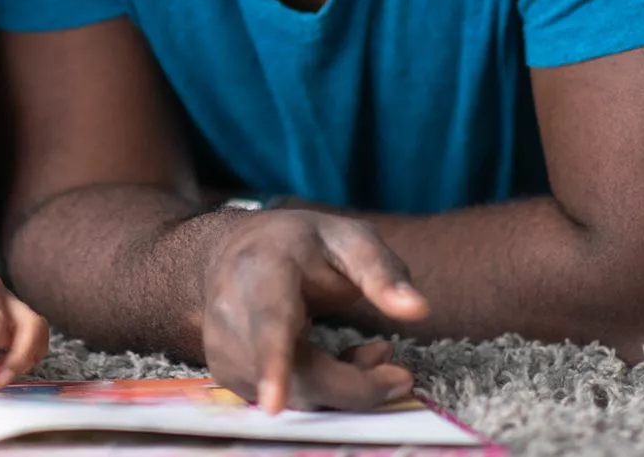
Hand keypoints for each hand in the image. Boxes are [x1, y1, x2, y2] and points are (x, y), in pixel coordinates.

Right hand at [202, 210, 428, 413]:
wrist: (239, 250)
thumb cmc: (301, 244)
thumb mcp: (349, 239)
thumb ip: (383, 273)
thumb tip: (419, 310)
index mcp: (263, 268)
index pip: (268, 320)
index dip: (272, 363)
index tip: (274, 403)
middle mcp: (233, 311)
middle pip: (296, 374)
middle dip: (354, 385)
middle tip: (400, 376)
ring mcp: (224, 347)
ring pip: (297, 395)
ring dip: (344, 385)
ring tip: (371, 352)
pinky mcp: (229, 373)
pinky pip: (288, 398)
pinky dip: (324, 390)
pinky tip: (339, 362)